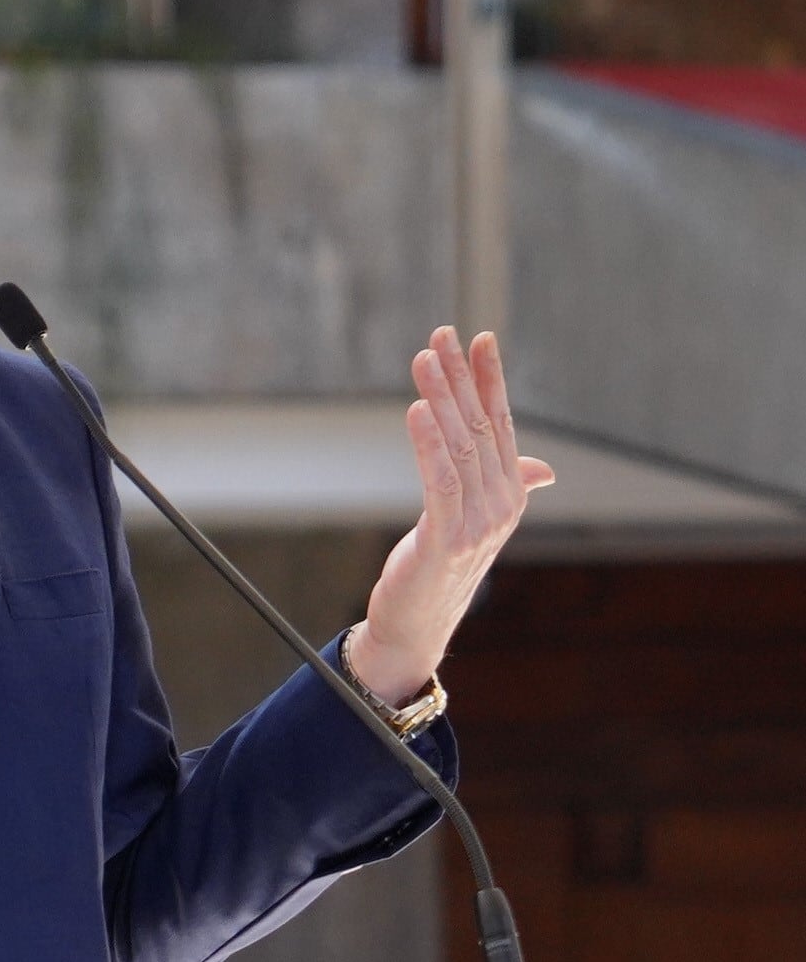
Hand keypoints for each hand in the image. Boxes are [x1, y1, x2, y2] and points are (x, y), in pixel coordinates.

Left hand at [352, 327, 554, 704]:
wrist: (418, 625)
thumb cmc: (442, 568)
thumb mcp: (475, 520)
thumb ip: (508, 485)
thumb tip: (545, 468)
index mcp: (509, 493)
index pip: (500, 424)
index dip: (489, 380)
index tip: (478, 338)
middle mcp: (501, 504)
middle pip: (479, 427)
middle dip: (461, 378)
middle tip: (442, 335)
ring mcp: (478, 524)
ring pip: (460, 447)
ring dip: (441, 399)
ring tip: (424, 360)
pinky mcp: (446, 541)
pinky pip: (441, 483)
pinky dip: (429, 444)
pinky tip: (417, 412)